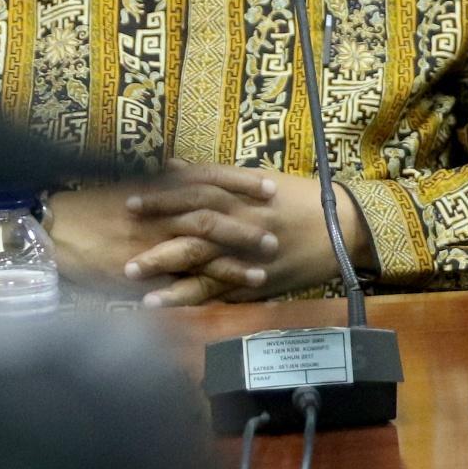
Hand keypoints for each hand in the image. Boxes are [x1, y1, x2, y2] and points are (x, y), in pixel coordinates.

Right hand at [44, 174, 278, 295]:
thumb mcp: (130, 183)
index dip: (242, 182)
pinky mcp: (140, 273)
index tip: (272, 187)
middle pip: (211, 218)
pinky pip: (175, 284)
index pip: (209, 178)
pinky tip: (222, 301)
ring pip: (200, 254)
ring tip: (262, 276)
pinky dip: (200, 293)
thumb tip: (184, 167)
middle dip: (245, 229)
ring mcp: (151, 245)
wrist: (51, 228)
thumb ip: (162, 179)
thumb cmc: (92, 204)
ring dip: (232, 267)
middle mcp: (159, 214)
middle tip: (276, 238)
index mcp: (159, 187)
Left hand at [127, 166, 374, 307]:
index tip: (131, 202)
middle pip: (195, 225)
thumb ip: (217, 177)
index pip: (197, 192)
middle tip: (120, 236)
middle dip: (157, 231)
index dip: (163, 196)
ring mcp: (252, 252)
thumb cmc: (304, 200)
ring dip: (165, 267)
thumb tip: (172, 166)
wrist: (347, 229)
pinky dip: (187, 296)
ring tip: (131, 273)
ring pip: (203, 259)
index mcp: (246, 195)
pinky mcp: (259, 279)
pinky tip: (159, 302)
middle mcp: (246, 221)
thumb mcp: (262, 180)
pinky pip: (218, 289)